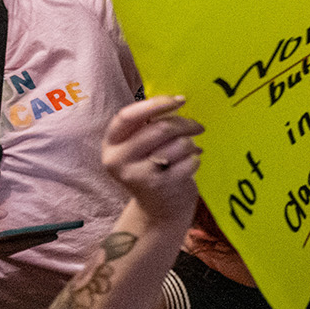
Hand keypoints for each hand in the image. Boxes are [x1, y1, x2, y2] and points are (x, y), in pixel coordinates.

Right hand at [101, 95, 203, 224]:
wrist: (159, 208)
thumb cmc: (153, 165)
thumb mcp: (141, 145)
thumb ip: (149, 124)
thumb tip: (177, 101)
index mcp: (111, 144)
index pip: (127, 116)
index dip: (154, 104)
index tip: (180, 100)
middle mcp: (118, 160)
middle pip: (159, 128)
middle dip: (185, 124)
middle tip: (198, 126)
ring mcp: (137, 175)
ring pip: (178, 144)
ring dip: (191, 144)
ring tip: (190, 150)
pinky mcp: (159, 187)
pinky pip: (189, 161)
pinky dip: (195, 159)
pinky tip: (189, 164)